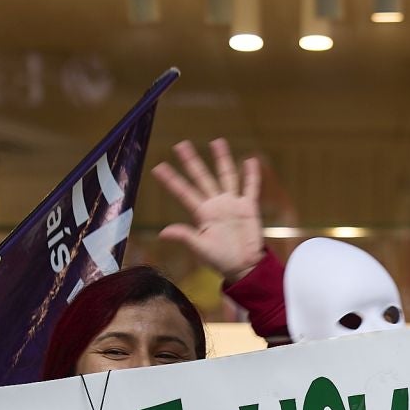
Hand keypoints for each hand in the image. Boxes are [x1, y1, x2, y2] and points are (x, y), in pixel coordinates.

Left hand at [150, 138, 265, 284]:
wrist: (245, 267)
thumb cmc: (221, 259)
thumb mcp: (201, 248)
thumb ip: (185, 236)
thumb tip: (163, 232)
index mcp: (202, 214)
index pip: (184, 192)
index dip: (172, 180)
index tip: (158, 167)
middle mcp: (216, 204)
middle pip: (202, 178)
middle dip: (192, 162)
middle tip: (181, 145)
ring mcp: (232, 204)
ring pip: (226, 176)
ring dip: (222, 160)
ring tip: (216, 142)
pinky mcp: (249, 207)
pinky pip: (250, 188)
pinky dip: (251, 175)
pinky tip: (250, 160)